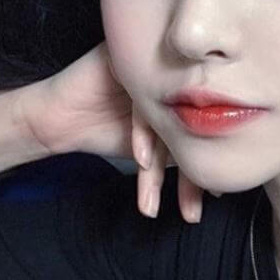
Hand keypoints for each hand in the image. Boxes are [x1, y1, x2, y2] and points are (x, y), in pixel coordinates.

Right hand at [21, 41, 217, 221]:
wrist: (60, 119)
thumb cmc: (106, 129)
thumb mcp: (152, 151)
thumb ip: (181, 154)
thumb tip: (219, 185)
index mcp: (184, 97)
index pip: (201, 135)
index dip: (201, 172)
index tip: (207, 202)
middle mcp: (173, 82)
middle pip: (188, 129)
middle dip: (188, 176)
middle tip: (190, 214)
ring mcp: (154, 72)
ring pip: (167, 121)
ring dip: (160, 166)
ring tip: (151, 202)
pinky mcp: (129, 65)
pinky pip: (144, 104)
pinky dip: (144, 135)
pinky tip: (141, 160)